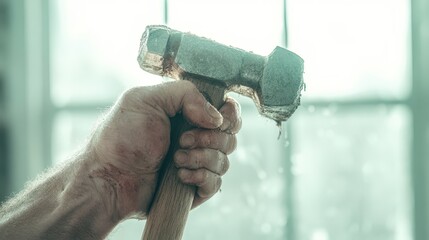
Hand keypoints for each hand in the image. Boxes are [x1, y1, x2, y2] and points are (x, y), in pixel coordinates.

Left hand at [89, 81, 240, 219]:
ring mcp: (195, 163)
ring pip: (224, 160)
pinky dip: (202, 178)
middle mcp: (194, 136)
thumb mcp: (145, 100)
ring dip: (202, 158)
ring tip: (176, 159)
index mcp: (186, 113)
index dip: (227, 115)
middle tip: (183, 140)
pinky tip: (181, 176)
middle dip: (209, 138)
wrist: (106, 178)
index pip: (225, 110)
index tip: (214, 120)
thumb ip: (185, 94)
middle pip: (229, 136)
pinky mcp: (193, 187)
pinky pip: (215, 184)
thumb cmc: (120, 137)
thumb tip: (216, 117)